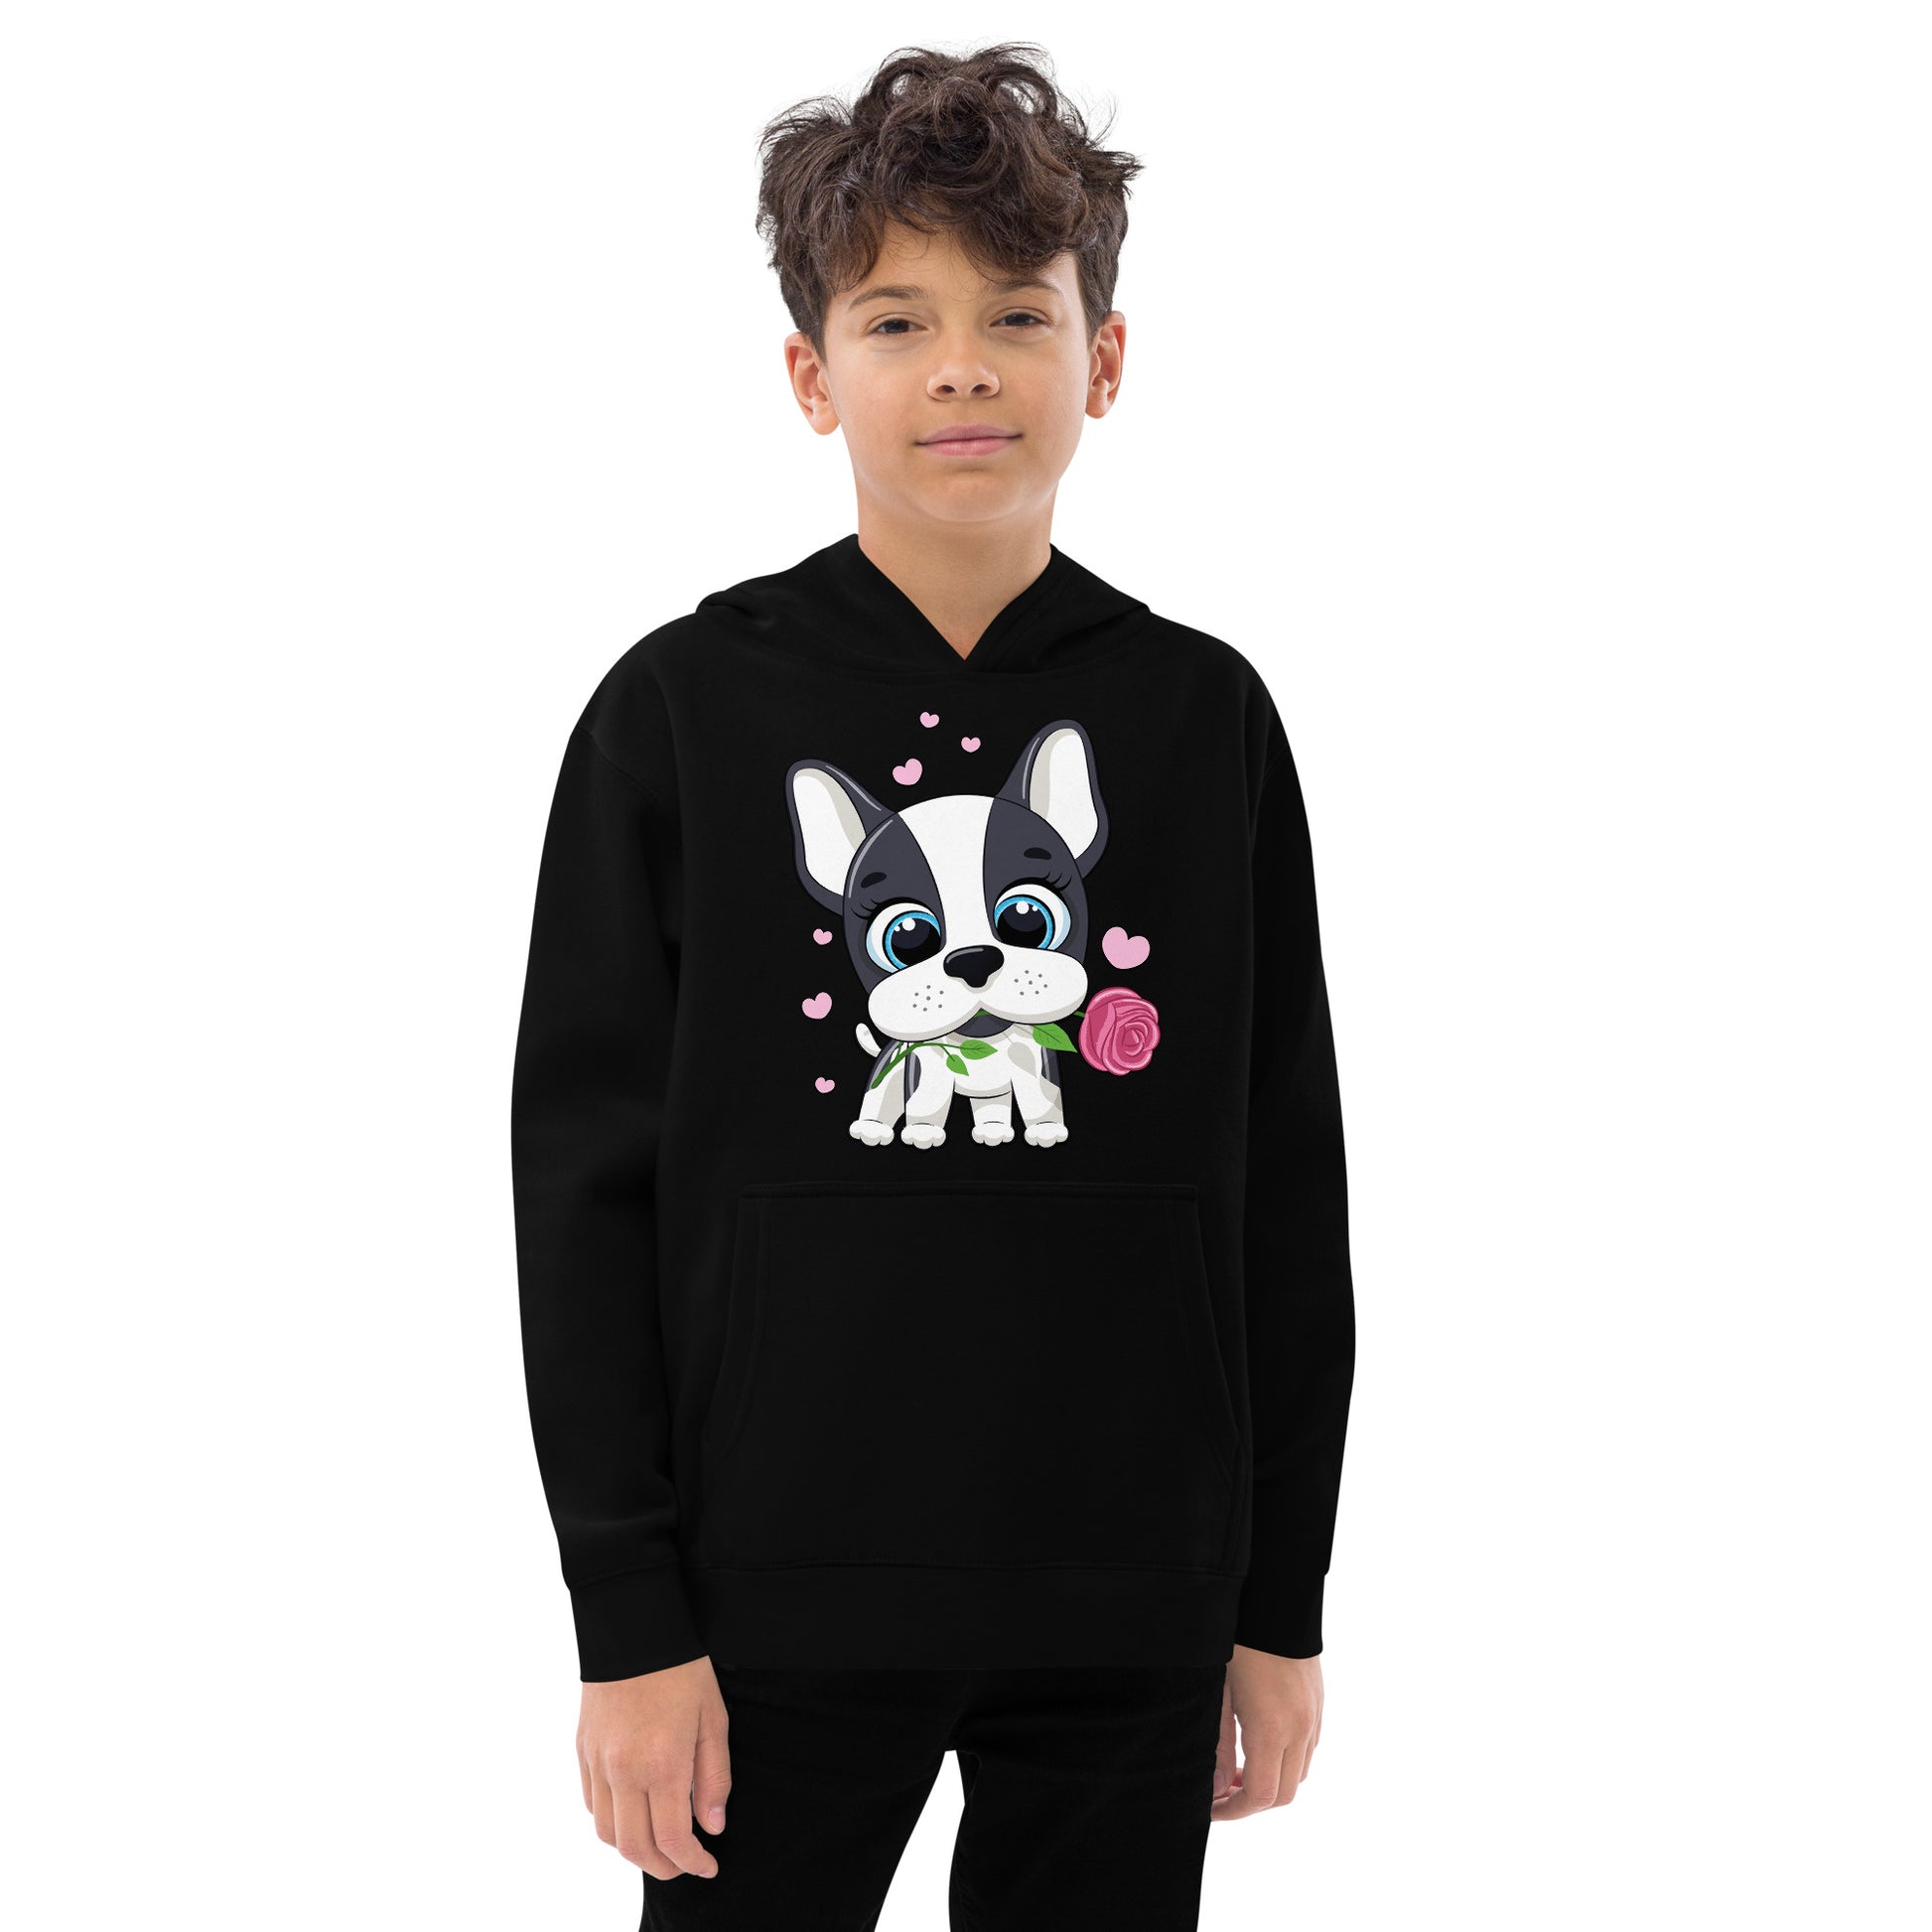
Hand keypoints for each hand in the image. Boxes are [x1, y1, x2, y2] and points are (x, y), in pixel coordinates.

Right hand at [577, 1656, 730, 1878]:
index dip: (691, 1863)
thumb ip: (714, 1778)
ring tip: (661, 1843)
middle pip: (634, 1848)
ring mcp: (598, 1762)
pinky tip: (634, 1812)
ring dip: (634, 1849)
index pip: (671, 1838)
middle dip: (663, 1867)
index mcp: (661, 1763)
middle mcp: (623, 1770)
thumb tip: (711, 1826)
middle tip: (686, 1863)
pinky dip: (612, 1822)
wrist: (634, 1629)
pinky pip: (592, 1804)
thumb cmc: (681, 1670)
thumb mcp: (714, 1719)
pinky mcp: (583, 1751)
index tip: (709, 1866)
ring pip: (608, 1833)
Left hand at [1211, 1645, 1322, 1819]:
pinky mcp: (1319, 1703)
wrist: (1274, 1599)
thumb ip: (1216, 1744)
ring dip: (1272, 1781)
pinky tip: (1261, 1743)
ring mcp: (1314, 1716)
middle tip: (1222, 1790)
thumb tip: (1216, 1787)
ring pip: (1300, 1773)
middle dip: (1252, 1802)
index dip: (1234, 1811)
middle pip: (1285, 1794)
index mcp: (1271, 1729)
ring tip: (1238, 1766)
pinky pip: (1308, 1748)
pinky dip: (1287, 1760)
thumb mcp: (1217, 1693)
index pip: (1261, 1796)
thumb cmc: (1237, 1642)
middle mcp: (1300, 1729)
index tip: (1211, 1808)